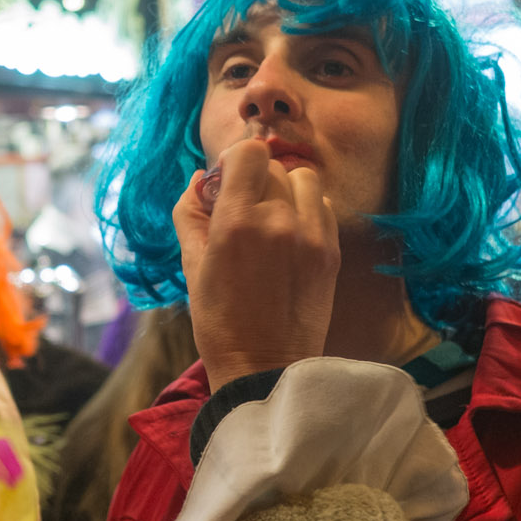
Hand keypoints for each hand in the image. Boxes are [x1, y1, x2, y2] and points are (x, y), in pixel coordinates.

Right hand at [173, 140, 340, 386]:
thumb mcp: (191, 266)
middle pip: (272, 166)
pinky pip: (322, 205)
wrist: (265, 367)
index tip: (226, 183)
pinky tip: (291, 238)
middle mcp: (277, 221)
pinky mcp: (330, 251)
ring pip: (303, 179)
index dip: (234, 161)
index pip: (249, 153)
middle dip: (255, 181)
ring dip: (285, 190)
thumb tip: (198, 178)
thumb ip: (190, 214)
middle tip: (243, 211)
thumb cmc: (219, 321)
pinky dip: (306, 211)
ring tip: (272, 221)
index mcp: (236, 223)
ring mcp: (310, 235)